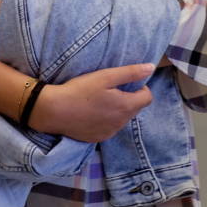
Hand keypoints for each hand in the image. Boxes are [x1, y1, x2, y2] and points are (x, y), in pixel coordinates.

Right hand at [29, 63, 154, 142]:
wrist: (55, 111)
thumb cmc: (80, 90)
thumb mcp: (105, 76)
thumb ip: (129, 73)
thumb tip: (151, 68)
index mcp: (126, 106)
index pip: (147, 98)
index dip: (140, 88)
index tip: (125, 83)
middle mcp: (122, 123)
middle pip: (134, 108)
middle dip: (127, 98)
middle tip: (109, 89)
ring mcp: (110, 132)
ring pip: (121, 119)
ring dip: (117, 110)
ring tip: (99, 101)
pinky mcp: (98, 138)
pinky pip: (109, 127)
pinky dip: (105, 120)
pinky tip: (91, 113)